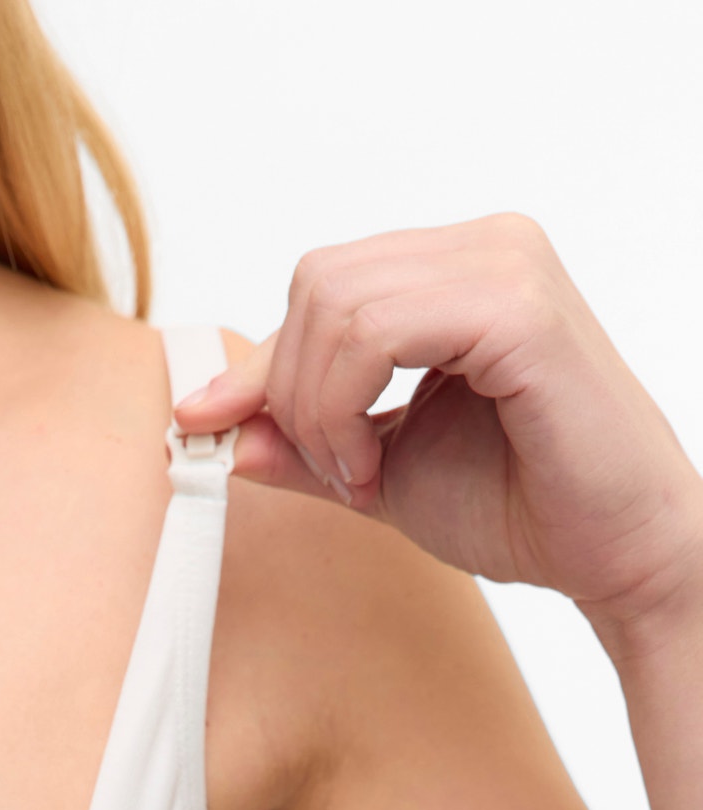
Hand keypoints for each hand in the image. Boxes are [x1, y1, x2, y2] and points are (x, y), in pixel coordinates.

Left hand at [176, 213, 702, 625]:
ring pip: (336, 303)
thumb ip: (305, 442)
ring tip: (363, 475)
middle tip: (339, 471)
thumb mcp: (381, 472)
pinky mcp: (518, 307)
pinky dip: (348, 407)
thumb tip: (214, 426)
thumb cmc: (522, 507)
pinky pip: (376, 331)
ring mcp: (505, 265)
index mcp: (456, 271)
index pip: (320, 287)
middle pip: (316, 283)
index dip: (257, 364)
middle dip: (293, 392)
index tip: (204, 426)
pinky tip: (379, 466)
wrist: (613, 556)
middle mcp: (484, 247)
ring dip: (320, 409)